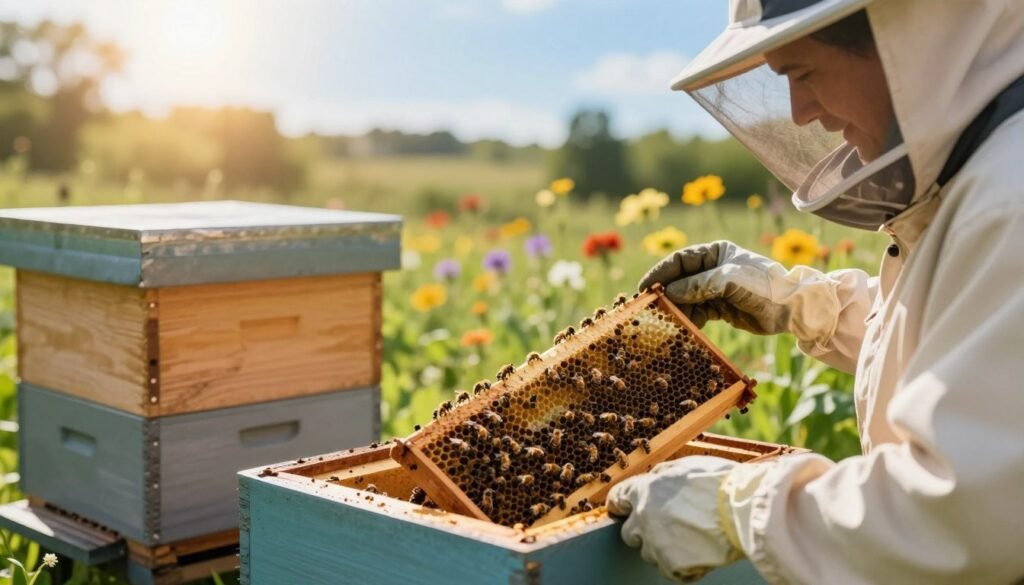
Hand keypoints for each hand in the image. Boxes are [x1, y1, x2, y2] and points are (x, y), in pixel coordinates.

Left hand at [607, 456, 741, 582]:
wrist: (742, 511)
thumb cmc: (719, 484)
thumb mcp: (686, 465)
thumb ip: (663, 474)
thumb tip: (655, 478)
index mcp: (644, 491)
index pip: (617, 499)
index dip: (620, 505)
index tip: (622, 510)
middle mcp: (643, 518)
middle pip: (629, 533)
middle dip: (643, 531)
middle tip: (668, 528)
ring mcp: (655, 544)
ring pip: (650, 554)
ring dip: (665, 549)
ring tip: (692, 539)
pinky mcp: (671, 565)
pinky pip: (671, 571)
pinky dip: (683, 567)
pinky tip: (701, 553)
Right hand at [638, 240, 839, 343]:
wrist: (791, 309)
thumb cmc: (762, 285)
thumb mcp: (728, 280)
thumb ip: (698, 284)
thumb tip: (669, 291)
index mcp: (715, 253)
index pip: (679, 260)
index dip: (660, 273)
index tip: (645, 288)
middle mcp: (713, 269)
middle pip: (680, 280)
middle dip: (666, 294)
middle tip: (650, 309)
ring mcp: (716, 289)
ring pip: (687, 299)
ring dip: (677, 310)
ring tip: (667, 323)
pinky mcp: (720, 308)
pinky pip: (697, 313)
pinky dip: (689, 320)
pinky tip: (684, 329)